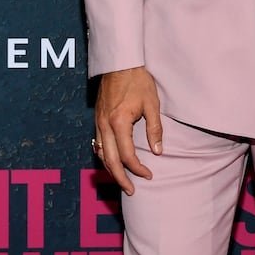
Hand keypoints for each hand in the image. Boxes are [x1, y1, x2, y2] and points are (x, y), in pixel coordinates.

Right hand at [93, 66, 162, 195]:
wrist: (120, 63)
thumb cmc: (138, 81)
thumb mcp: (152, 104)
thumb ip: (154, 129)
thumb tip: (158, 151)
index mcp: (119, 122)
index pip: (127, 155)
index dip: (138, 169)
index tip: (148, 175)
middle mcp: (105, 125)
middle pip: (110, 161)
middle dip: (121, 178)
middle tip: (131, 191)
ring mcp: (98, 122)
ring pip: (101, 154)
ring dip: (111, 170)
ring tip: (122, 180)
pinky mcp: (97, 118)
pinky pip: (98, 144)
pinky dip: (104, 156)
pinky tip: (111, 161)